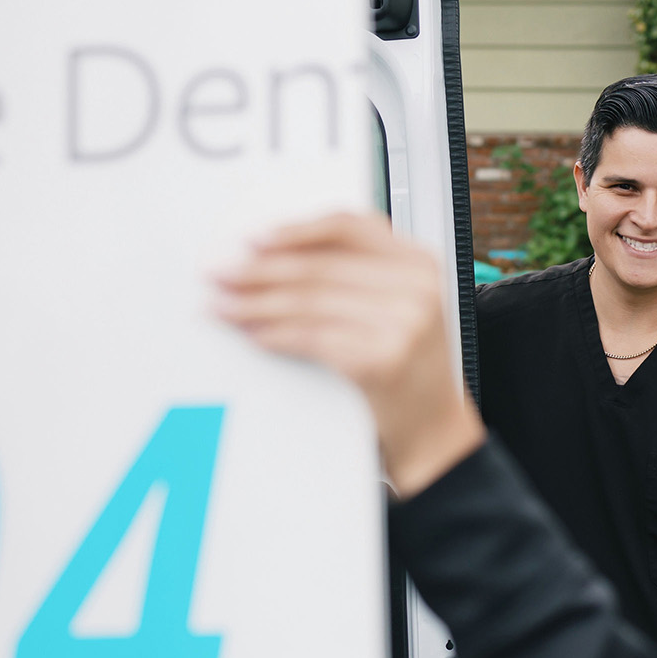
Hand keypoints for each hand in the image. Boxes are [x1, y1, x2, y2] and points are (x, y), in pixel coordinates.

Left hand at [214, 211, 484, 494]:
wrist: (436, 430)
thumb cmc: (409, 368)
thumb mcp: (398, 308)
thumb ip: (355, 276)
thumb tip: (274, 257)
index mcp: (419, 263)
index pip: (349, 227)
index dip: (295, 230)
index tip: (252, 239)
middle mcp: (417, 287)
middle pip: (319, 266)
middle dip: (259, 270)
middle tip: (220, 273)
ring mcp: (404, 324)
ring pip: (309, 301)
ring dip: (256, 304)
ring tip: (223, 306)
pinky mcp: (384, 359)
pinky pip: (313, 338)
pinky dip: (276, 335)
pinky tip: (254, 334)